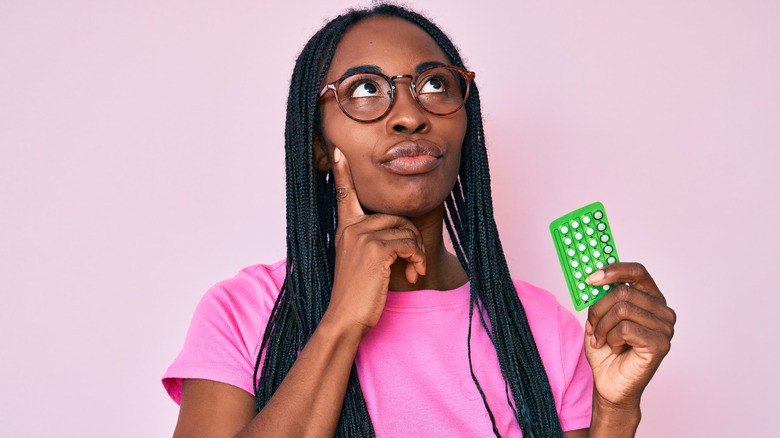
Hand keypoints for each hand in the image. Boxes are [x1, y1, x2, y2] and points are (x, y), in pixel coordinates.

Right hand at [324, 147, 426, 333]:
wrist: (346, 317)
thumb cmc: (357, 294)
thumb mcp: (359, 262)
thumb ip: (370, 242)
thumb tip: (399, 233)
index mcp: (345, 229)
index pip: (343, 194)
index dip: (341, 172)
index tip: (338, 151)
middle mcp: (352, 228)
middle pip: (397, 217)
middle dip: (412, 240)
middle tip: (414, 264)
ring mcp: (362, 236)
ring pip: (407, 230)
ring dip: (417, 253)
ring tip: (414, 271)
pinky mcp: (376, 249)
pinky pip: (410, 244)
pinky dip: (418, 260)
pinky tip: (413, 275)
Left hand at [583, 262, 675, 409]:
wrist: (609, 384)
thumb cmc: (606, 351)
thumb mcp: (598, 316)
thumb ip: (600, 296)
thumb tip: (592, 277)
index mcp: (650, 299)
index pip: (637, 271)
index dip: (613, 270)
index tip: (590, 278)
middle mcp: (662, 311)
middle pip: (623, 291)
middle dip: (598, 308)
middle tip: (592, 325)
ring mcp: (665, 328)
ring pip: (622, 309)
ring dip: (602, 326)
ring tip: (602, 340)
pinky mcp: (661, 344)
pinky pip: (626, 328)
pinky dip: (611, 338)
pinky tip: (615, 348)